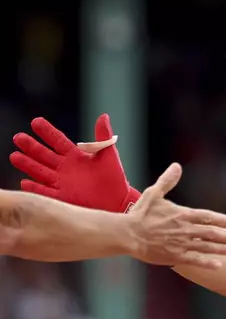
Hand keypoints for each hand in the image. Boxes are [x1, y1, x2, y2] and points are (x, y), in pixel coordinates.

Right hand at [10, 114, 140, 212]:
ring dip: (27, 165)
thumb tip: (103, 116)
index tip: (36, 122)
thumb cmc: (115, 179)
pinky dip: (35, 188)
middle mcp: (65, 169)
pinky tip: (24, 182)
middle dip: (31, 147)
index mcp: (76, 156)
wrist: (118, 202)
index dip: (47, 132)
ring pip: (40, 172)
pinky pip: (45, 192)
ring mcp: (61, 183)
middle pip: (44, 155)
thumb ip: (103, 137)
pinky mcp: (61, 198)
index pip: (58, 140)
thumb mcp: (109, 155)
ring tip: (14, 156)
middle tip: (18, 137)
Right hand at [127, 162, 225, 268]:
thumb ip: (168, 181)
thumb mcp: (154, 193)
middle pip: (210, 233)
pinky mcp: (174, 256)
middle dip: (225, 236)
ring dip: (221, 248)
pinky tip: (219, 265)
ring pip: (205, 247)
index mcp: (182, 214)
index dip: (220, 220)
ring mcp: (180, 244)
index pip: (206, 217)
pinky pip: (195, 260)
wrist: (127, 234)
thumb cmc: (141, 214)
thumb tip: (177, 166)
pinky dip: (208, 263)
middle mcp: (184, 229)